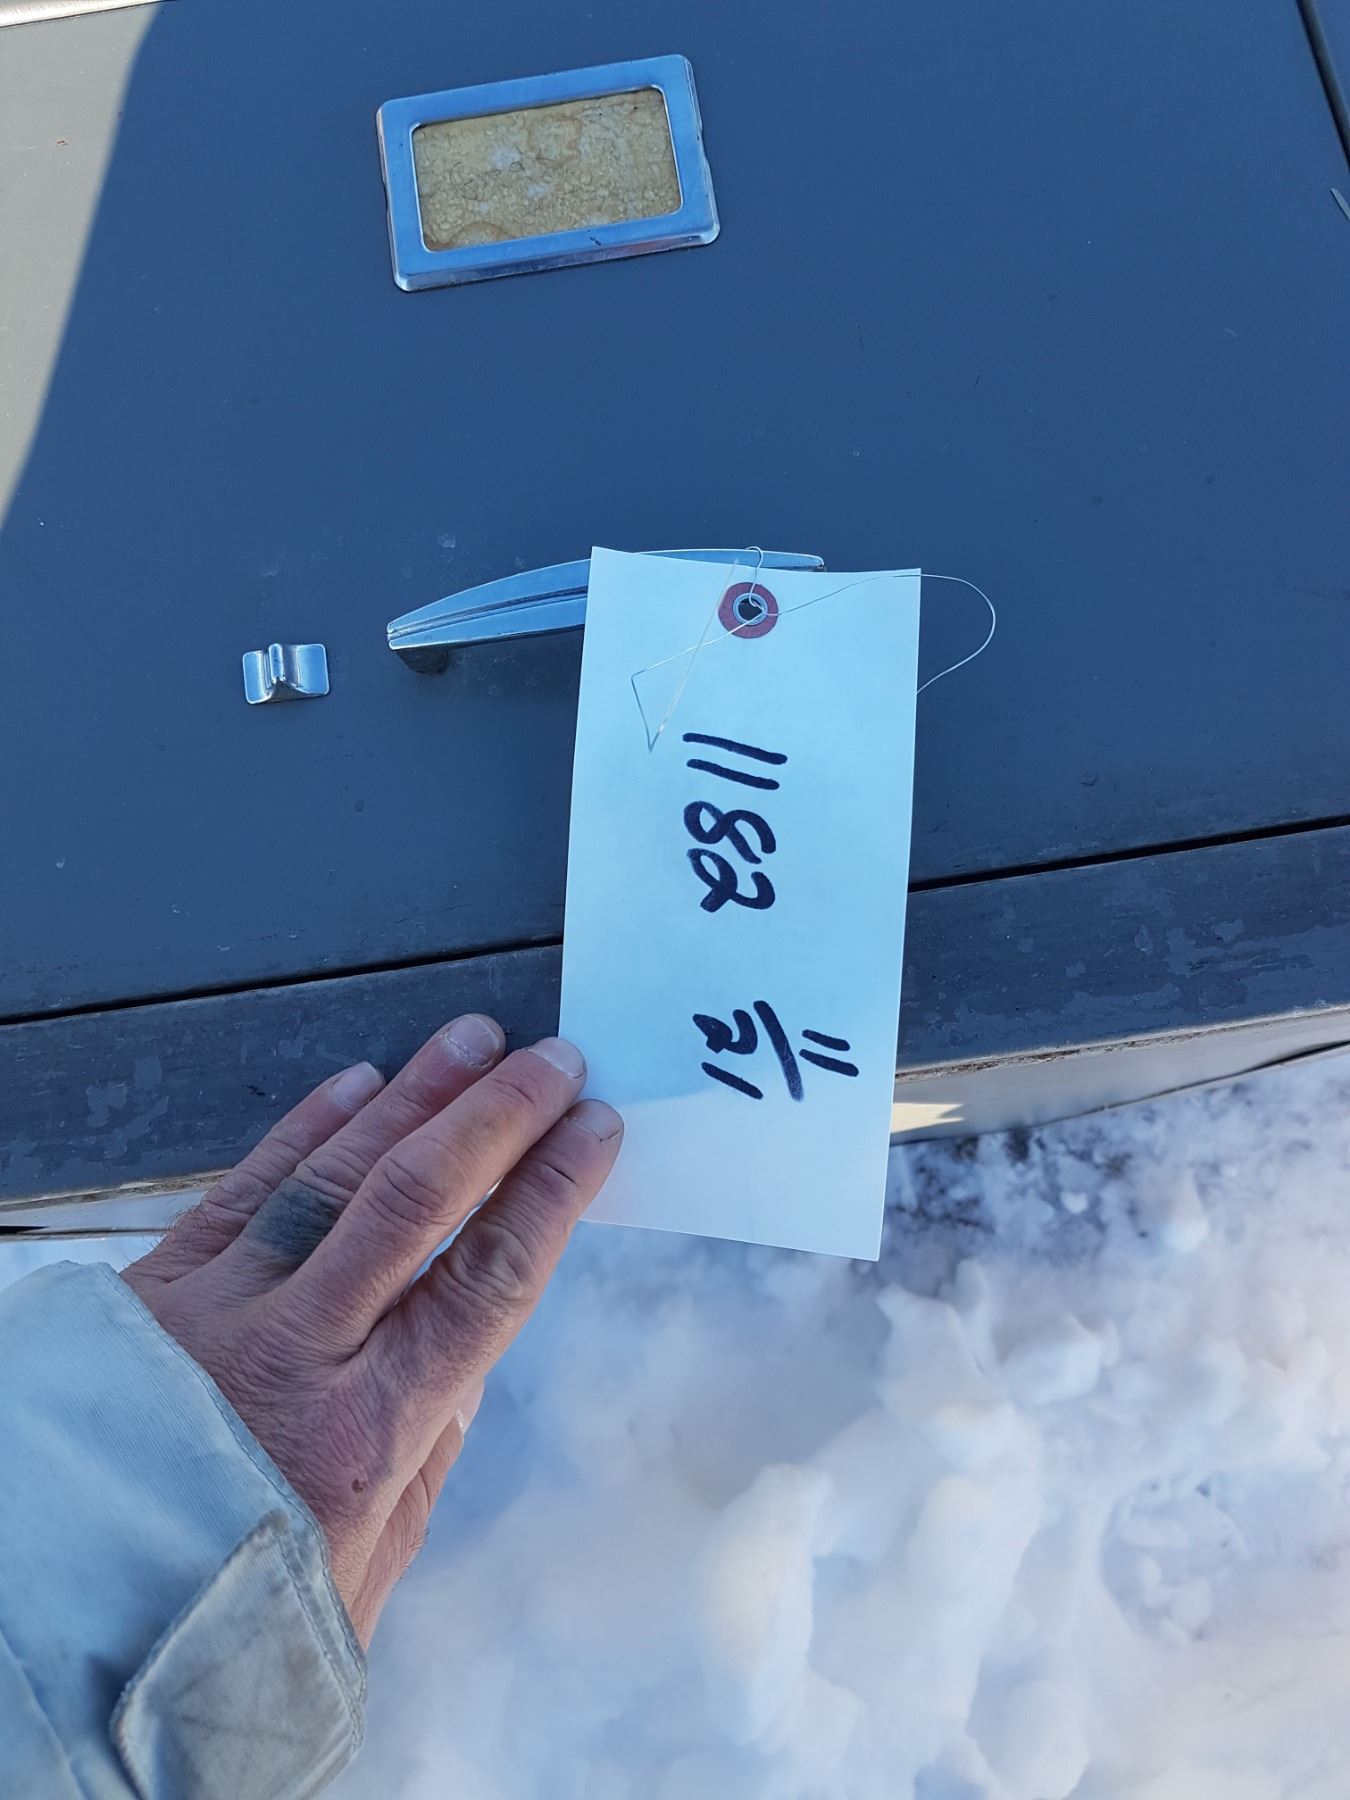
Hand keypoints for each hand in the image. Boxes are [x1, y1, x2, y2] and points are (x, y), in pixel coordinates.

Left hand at [120, 1016, 621, 1643]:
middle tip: (554, 1062)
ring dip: (413, 1097)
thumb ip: (426, 1455)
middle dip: (497, 1119)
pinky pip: (243, 1187)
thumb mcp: (365, 1570)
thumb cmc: (230, 1613)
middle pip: (416, 1201)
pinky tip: (359, 1083)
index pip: (485, 1280)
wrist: (64, 1623)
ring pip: (332, 1175)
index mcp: (366, 1433)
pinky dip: (306, 1128)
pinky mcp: (156, 1288)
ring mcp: (216, 1307)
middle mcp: (295, 1351)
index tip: (595, 1132)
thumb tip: (467, 1354)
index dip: (549, 1193)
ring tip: (473, 1041)